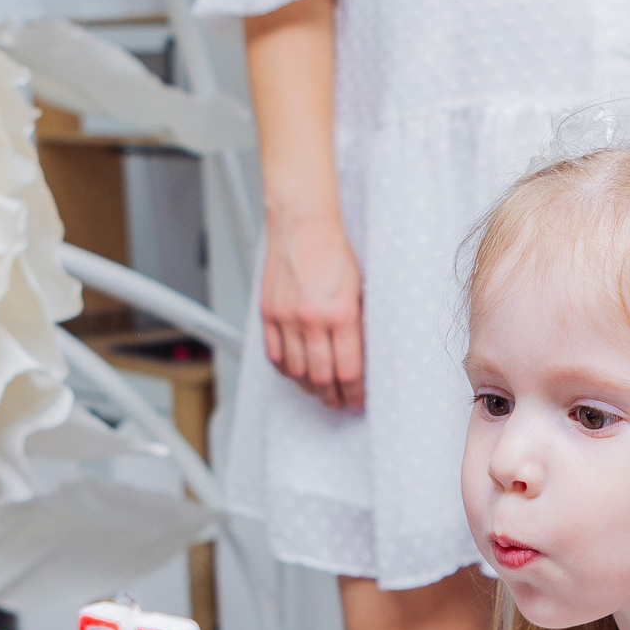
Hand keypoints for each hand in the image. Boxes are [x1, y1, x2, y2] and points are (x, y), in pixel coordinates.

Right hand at [259, 208, 364, 410]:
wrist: (303, 226)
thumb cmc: (334, 252)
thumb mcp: (360, 290)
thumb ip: (358, 326)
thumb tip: (361, 360)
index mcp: (341, 314)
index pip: (349, 370)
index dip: (355, 392)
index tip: (359, 400)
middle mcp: (312, 320)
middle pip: (321, 377)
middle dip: (333, 396)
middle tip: (340, 403)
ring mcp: (286, 318)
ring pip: (296, 371)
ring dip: (310, 388)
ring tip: (320, 393)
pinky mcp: (269, 314)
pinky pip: (275, 355)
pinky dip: (286, 371)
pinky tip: (297, 374)